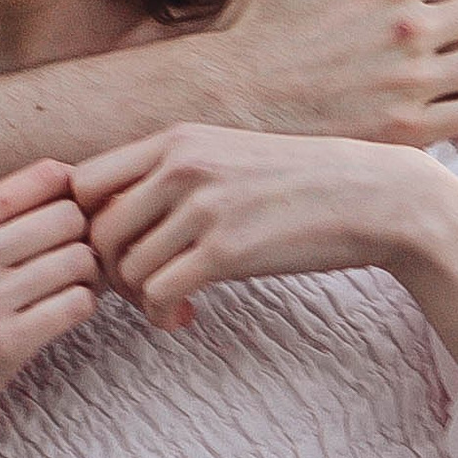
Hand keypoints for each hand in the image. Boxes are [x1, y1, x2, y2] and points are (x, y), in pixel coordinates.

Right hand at [0, 158, 100, 457]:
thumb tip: (73, 190)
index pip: (43, 177)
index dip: (75, 194)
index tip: (73, 221)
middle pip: (70, 216)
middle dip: (86, 237)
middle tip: (79, 261)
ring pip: (81, 260)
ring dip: (89, 276)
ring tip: (71, 289)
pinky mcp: (5, 345)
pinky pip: (78, 305)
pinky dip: (82, 308)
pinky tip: (62, 317)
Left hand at [73, 126, 450, 327]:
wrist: (374, 197)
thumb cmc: (302, 185)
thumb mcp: (229, 157)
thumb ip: (175, 174)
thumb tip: (121, 215)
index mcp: (176, 140)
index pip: (82, 182)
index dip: (85, 225)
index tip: (118, 251)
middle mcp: (181, 166)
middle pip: (94, 231)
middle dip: (108, 272)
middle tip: (140, 289)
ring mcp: (203, 207)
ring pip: (124, 268)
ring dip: (138, 300)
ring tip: (170, 306)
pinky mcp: (227, 250)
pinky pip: (158, 294)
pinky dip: (162, 316)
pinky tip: (187, 317)